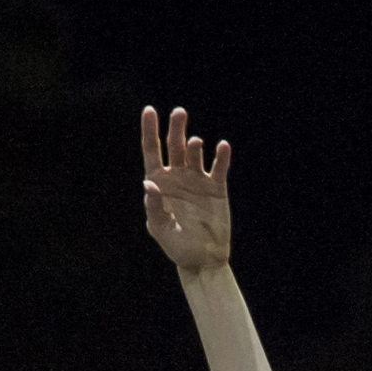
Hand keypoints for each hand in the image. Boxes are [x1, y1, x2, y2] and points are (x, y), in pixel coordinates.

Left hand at [140, 106, 231, 272]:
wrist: (203, 260)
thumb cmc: (177, 247)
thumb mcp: (160, 229)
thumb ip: (153, 207)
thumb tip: (148, 183)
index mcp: (160, 183)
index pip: (152, 150)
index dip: (149, 130)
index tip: (149, 110)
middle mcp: (178, 176)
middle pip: (174, 145)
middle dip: (176, 127)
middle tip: (179, 112)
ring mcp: (197, 180)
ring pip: (195, 154)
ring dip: (195, 146)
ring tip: (195, 143)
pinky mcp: (216, 188)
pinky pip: (218, 168)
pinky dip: (221, 157)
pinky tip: (222, 146)